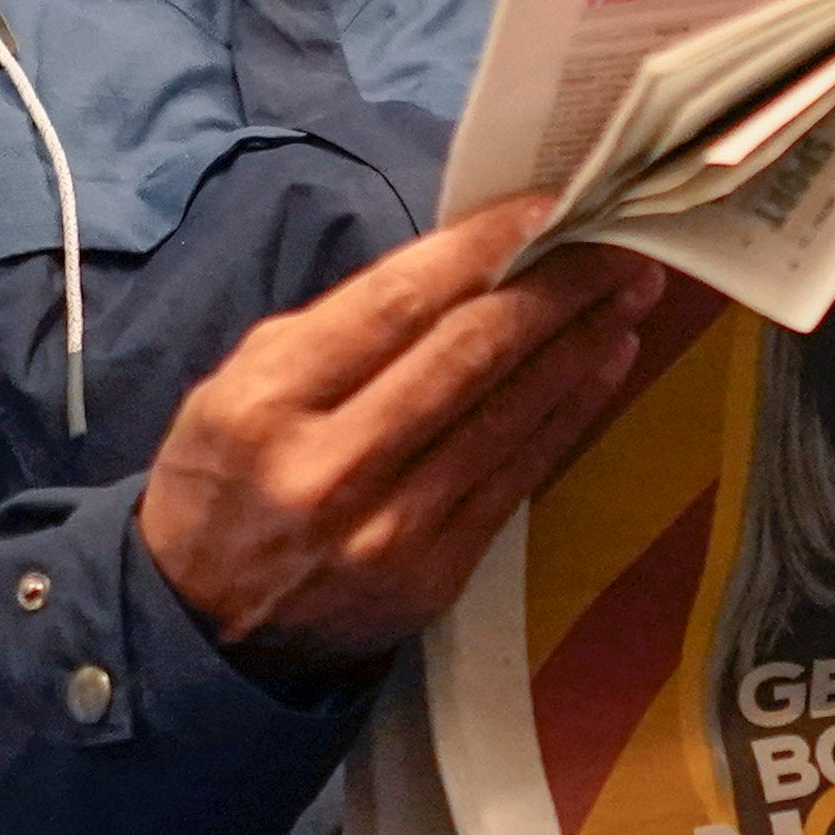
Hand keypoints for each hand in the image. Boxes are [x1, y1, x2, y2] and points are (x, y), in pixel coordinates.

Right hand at [140, 205, 665, 685]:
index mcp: (269, 400)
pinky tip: (605, 363)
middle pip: (467, 354)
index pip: (397, 303)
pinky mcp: (434, 575)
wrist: (204, 628)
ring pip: (507, 414)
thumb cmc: (224, 483)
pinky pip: (518, 476)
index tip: (548, 206)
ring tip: (631, 291)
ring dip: (581, 344)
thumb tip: (462, 267)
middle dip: (557, 288)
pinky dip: (569, 412)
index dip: (483, 248)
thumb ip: (339, 330)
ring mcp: (389, 527)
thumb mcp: (239, 387)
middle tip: (620, 240)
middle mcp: (331, 464)